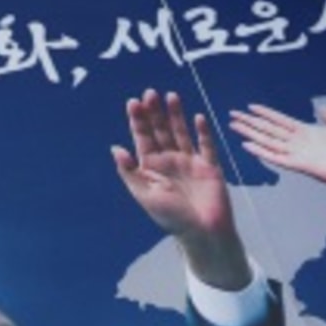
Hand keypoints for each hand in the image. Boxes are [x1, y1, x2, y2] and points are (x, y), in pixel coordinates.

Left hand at [111, 88, 249, 288]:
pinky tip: (198, 117)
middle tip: (150, 93)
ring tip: (171, 96)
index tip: (133, 103)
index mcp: (151, 168)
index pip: (142, 138)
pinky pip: (206, 145)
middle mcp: (170, 161)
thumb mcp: (145, 195)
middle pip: (161, 130)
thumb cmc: (171, 218)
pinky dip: (203, 132)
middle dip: (155, 112)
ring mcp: (190, 162)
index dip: (138, 121)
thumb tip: (115, 148)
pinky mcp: (210, 166)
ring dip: (176, 115)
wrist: (203, 233)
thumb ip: (130, 172)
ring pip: (181, 132)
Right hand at [229, 102, 325, 190]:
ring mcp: (299, 154)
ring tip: (235, 127)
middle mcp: (299, 143)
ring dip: (251, 134)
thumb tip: (323, 107)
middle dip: (251, 123)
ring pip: (269, 142)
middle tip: (232, 116)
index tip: (250, 107)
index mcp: (308, 133)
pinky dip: (263, 152)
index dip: (266, 113)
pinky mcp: (303, 165)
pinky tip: (249, 146)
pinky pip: (279, 158)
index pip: (281, 121)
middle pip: (270, 130)